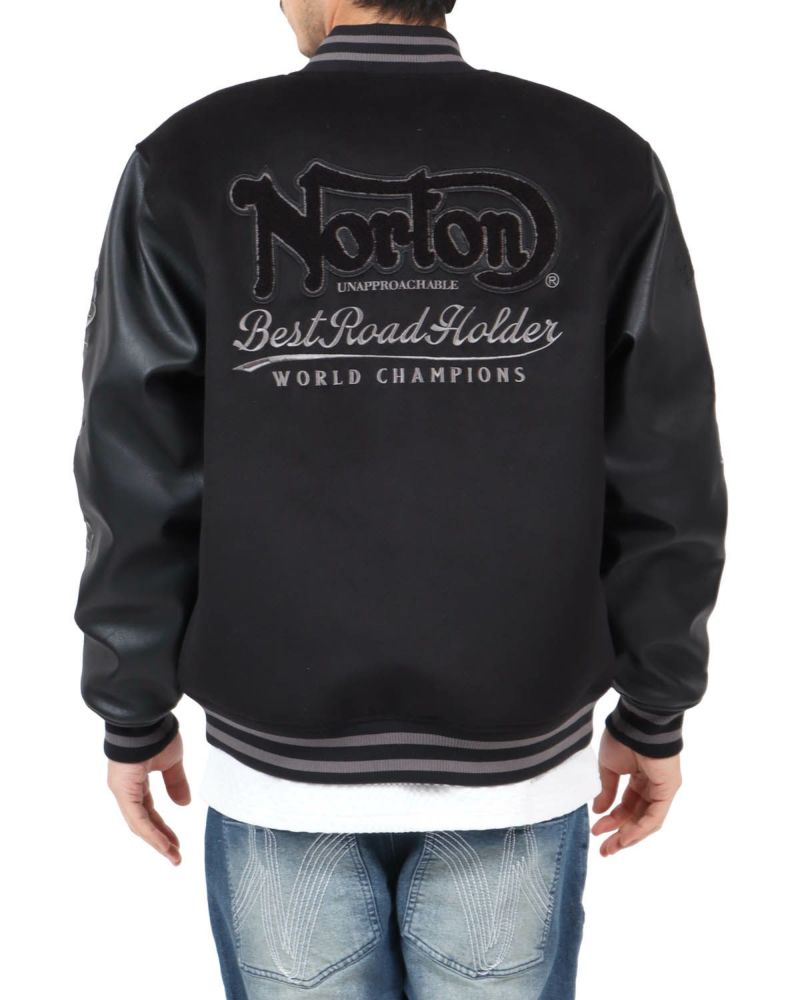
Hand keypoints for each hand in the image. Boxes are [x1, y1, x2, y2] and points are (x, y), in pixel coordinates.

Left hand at [106, 729, 190, 864]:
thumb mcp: (171, 762)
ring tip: (173, 855)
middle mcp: (125, 789)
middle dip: (160, 840)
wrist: (147, 716)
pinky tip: (163, 844)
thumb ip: (176, 783)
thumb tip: (183, 804)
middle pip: (142, 822)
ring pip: (139, 823)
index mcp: (135, 782)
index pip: (148, 812)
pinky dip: (151, 832)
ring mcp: (122, 790)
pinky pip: (137, 817)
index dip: (162, 829)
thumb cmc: (157, 734)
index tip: (176, 844)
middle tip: (176, 856)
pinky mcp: (123, 789)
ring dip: (157, 841)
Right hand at [591, 728, 681, 856]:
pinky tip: (625, 837)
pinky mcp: (668, 790)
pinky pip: (655, 815)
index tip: (596, 830)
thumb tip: (599, 811)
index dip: (612, 820)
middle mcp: (653, 786)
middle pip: (637, 817)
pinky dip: (640, 828)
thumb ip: (606, 790)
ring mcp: (663, 789)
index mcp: (639, 777)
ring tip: (611, 847)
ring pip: (647, 821)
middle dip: (619, 833)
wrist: (636, 723)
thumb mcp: (608, 767)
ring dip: (629, 836)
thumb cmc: (622, 738)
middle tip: (604, 849)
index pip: (627, 806)